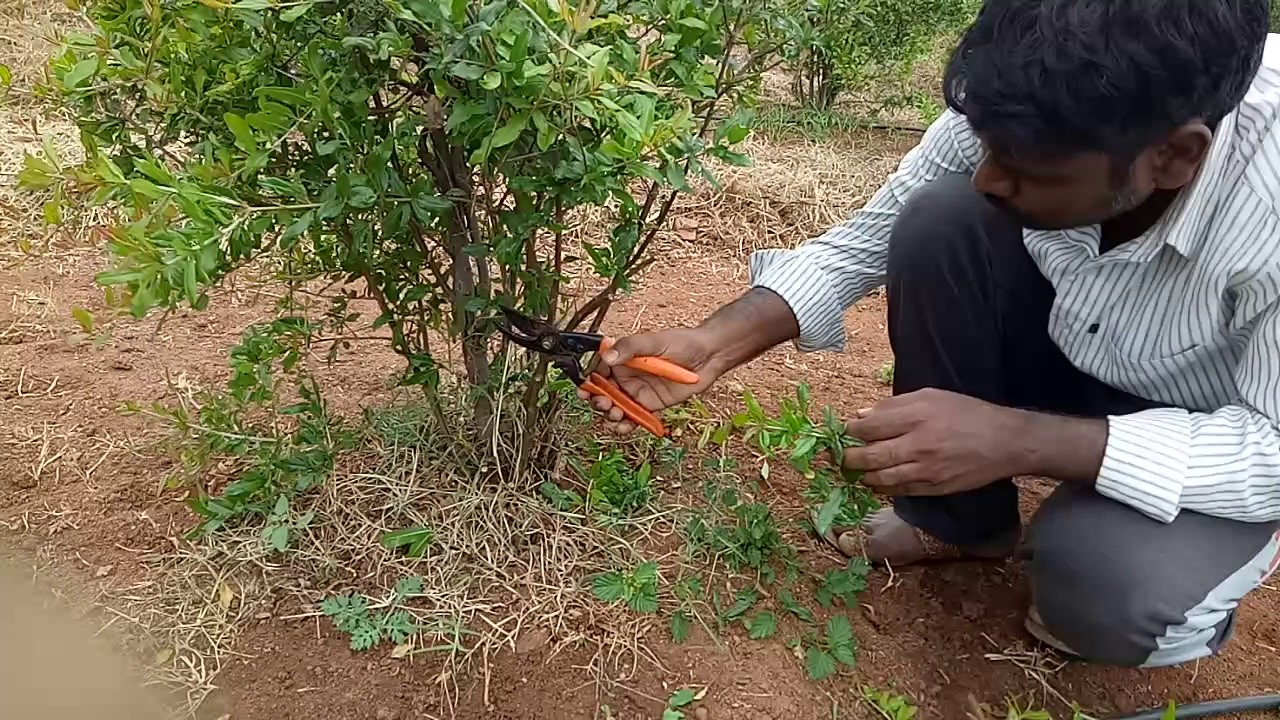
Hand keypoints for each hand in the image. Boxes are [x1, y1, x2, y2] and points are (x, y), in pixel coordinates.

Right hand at [579, 326, 723, 434]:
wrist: (709, 356)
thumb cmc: (682, 342)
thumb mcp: (654, 341)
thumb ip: (630, 348)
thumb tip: (607, 356)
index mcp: (623, 358)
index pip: (598, 370)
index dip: (589, 380)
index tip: (585, 389)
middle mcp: (626, 376)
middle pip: (602, 392)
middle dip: (597, 400)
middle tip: (603, 403)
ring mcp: (637, 392)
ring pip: (614, 408)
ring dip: (609, 414)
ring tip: (616, 414)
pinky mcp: (649, 407)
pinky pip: (632, 419)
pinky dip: (625, 426)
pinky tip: (624, 427)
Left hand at [840, 388, 1030, 495]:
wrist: (1005, 442)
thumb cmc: (967, 413)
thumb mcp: (932, 396)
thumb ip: (894, 406)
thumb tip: (862, 415)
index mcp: (917, 417)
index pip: (870, 427)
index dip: (850, 430)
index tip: (843, 430)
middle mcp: (919, 445)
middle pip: (870, 456)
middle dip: (848, 457)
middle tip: (838, 456)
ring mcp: (926, 470)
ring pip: (881, 478)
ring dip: (862, 475)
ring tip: (854, 470)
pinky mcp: (934, 488)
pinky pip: (899, 491)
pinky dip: (882, 487)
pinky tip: (875, 481)